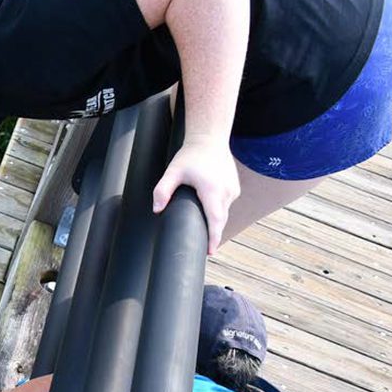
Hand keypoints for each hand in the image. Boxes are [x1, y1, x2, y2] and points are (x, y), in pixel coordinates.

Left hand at [152, 135, 238, 254]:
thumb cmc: (190, 156)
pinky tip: (209, 214)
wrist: (210, 140)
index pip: (215, 219)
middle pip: (220, 220)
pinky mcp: (234, 188)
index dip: (213, 237)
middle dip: (213, 234)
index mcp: (212, 189)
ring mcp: (233, 189)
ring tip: (205, 231)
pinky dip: (218, 212)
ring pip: (223, 213)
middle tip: (203, 249)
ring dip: (215, 222)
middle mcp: (226, 191)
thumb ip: (162, 191)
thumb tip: (157, 210)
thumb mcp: (172, 172)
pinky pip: (226, 205)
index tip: (210, 251)